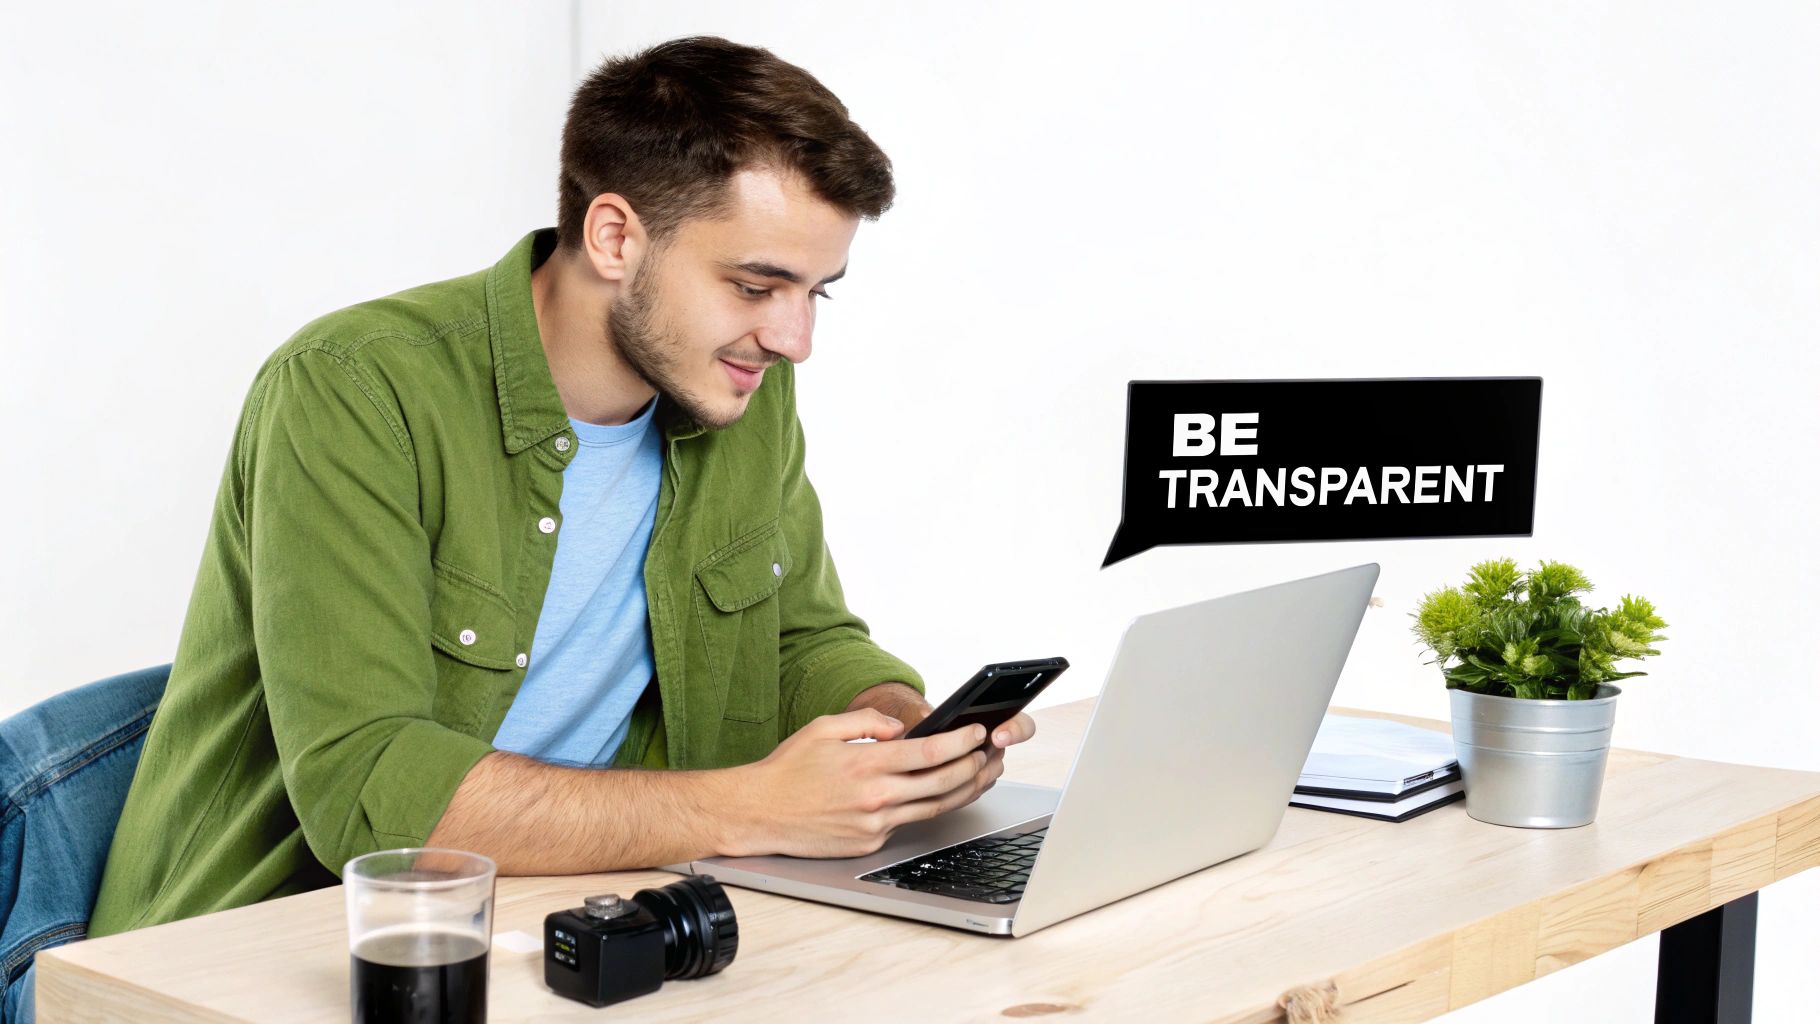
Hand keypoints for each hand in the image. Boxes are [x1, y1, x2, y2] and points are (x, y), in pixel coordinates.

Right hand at [724, 709, 995, 858]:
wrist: (759, 814)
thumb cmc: (787, 770)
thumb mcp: (823, 728)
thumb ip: (867, 721)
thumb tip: (900, 728)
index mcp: (866, 764)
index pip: (930, 752)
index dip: (962, 742)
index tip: (978, 732)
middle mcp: (875, 798)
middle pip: (943, 783)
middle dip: (974, 765)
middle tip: (989, 753)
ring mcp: (874, 825)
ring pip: (934, 808)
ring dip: (963, 790)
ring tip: (979, 774)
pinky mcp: (869, 844)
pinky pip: (906, 823)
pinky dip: (925, 807)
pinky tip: (939, 794)